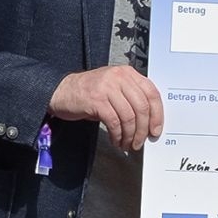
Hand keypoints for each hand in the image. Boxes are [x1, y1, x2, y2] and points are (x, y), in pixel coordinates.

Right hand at [49, 65, 163, 151]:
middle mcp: (119, 77)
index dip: (157, 115)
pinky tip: (116, 141)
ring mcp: (107, 88)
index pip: (152, 94)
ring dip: (130, 135)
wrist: (60, 91)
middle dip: (143, 129)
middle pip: (142, 107)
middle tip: (140, 142)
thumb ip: (132, 98)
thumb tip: (149, 123)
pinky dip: (117, 135)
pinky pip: (114, 122)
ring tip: (127, 144)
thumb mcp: (115, 89)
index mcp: (128, 73)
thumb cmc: (90, 92)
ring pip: (129, 117)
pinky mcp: (96, 100)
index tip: (156, 130)